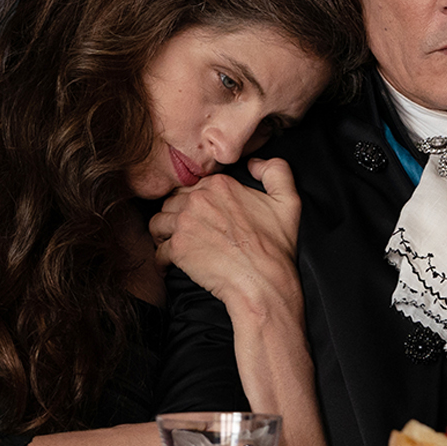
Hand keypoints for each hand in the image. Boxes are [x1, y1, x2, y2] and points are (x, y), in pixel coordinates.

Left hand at [150, 159, 300, 319]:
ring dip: (164, 235)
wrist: (264, 282)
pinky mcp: (177, 248)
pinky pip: (158, 251)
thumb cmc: (275, 247)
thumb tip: (254, 163)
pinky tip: (171, 265)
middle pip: (171, 202)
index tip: (198, 217)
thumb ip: (276, 171)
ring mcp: (185, 223)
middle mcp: (198, 199)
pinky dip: (162, 259)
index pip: (191, 187)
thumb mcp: (288, 201)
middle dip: (176, 217)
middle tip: (185, 233)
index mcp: (219, 185)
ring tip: (174, 245)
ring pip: (159, 223)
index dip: (192, 202)